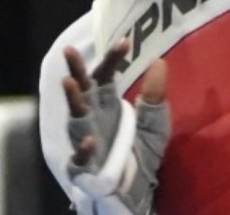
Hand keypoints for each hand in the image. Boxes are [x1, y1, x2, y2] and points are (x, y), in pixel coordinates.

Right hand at [63, 39, 169, 213]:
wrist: (136, 188)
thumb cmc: (141, 152)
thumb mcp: (154, 121)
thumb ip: (155, 94)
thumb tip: (159, 61)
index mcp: (108, 104)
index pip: (105, 76)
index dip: (112, 59)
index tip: (126, 41)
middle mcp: (93, 118)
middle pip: (82, 90)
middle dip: (76, 70)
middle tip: (70, 51)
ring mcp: (86, 139)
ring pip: (75, 118)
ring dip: (73, 101)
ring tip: (71, 83)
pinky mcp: (83, 166)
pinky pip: (80, 157)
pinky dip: (84, 149)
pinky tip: (92, 140)